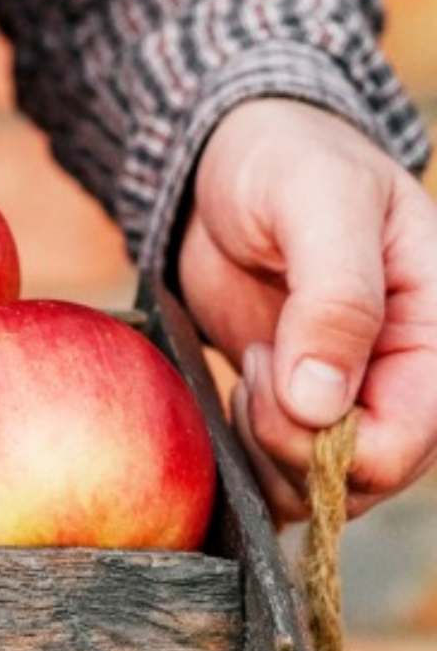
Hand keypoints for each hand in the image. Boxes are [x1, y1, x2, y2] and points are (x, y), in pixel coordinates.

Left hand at [181, 98, 436, 520]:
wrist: (234, 162)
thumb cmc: (290, 162)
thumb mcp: (318, 203)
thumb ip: (333, 299)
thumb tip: (322, 403)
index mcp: (436, 332)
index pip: (403, 444)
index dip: (329, 439)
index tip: (271, 370)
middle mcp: (404, 379)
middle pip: (360, 479)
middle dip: (290, 443)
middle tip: (252, 365)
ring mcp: (354, 400)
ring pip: (319, 488)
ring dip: (264, 450)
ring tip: (249, 366)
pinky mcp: (302, 410)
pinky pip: (281, 476)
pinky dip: (246, 456)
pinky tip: (235, 394)